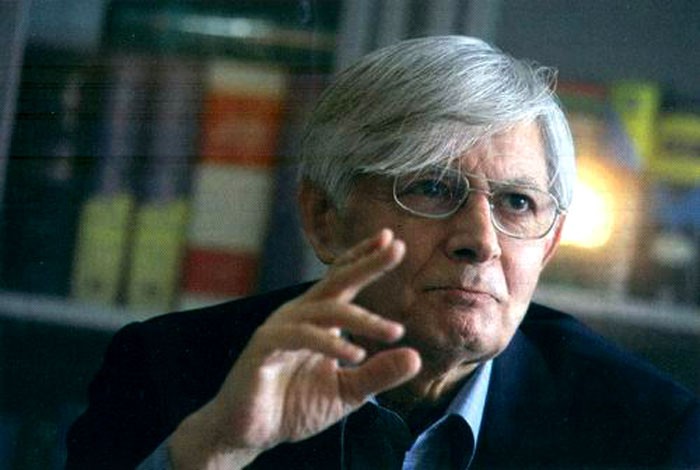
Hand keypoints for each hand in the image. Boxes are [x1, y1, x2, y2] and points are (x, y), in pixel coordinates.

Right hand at [169, 229, 420, 467]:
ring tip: (394, 332)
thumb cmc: (293, 407)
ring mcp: (279, 329)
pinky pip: (300, 337)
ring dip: (361, 318)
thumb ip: (378, 374)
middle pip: (336, 281)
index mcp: (317, 320)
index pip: (343, 281)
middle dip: (367, 263)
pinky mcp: (263, 348)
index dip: (364, 259)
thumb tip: (416, 357)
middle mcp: (298, 316)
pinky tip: (356, 354)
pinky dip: (329, 343)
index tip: (391, 240)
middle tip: (397, 247)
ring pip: (324, 310)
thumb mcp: (346, 392)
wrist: (250, 434)